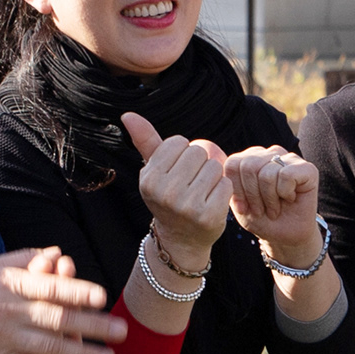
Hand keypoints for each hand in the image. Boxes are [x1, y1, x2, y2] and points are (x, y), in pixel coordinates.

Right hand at [0, 240, 126, 353]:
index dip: (76, 291)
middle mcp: (10, 312)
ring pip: (47, 348)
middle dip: (92, 327)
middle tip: (122, 333)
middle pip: (58, 319)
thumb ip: (24, 259)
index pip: (50, 287)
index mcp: (11, 285)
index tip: (102, 296)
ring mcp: (2, 338)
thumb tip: (54, 253)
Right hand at [121, 109, 232, 263]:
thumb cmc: (168, 196)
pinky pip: (226, 184)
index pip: (178, 142)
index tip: (178, 170)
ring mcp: (187, 206)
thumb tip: (128, 114)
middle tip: (192, 182)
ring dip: (213, 175)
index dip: (183, 153)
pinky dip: (223, 189)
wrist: (181, 239)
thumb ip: (145, 141)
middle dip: (200, 162)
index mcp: (149, 179)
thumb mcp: (153, 170)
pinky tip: (212, 201)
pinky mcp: (208, 216)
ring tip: (202, 191)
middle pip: (198, 152)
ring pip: (214, 167)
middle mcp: (165, 193)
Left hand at [220, 145, 323, 259]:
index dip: (237, 190)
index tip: (244, 207)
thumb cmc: (261, 219)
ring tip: (274, 208)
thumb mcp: (237, 202)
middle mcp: (269, 153)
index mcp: (250, 158)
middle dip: (253, 195)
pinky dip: (285, 194)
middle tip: (261, 210)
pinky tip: (289, 199)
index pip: (233, 163)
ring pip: (267, 173)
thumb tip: (216, 161)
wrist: (285, 237)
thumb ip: (227, 182)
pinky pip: (286, 175)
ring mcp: (289, 158)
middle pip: (249, 166)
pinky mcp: (307, 168)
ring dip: (269, 199)